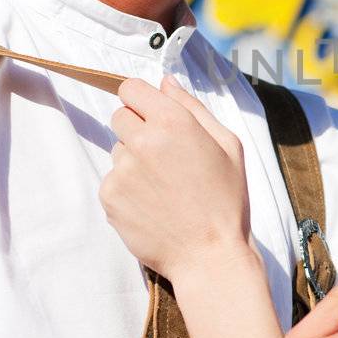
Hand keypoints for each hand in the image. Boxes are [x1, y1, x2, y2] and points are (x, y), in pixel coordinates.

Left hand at [100, 75, 250, 276]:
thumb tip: (165, 82)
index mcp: (174, 123)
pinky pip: (112, 180)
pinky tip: (153, 205)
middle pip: (119, 116)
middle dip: (137, 129)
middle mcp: (143, 141)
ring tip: (164, 188)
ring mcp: (122, 170)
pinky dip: (128, 190)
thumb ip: (192, 108)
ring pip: (117, 151)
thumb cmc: (225, 200)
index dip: (141, 100)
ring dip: (133, 162)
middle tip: (164, 158)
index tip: (151, 115)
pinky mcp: (110, 197)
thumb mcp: (227, 145)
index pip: (131, 89)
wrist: (209, 255)